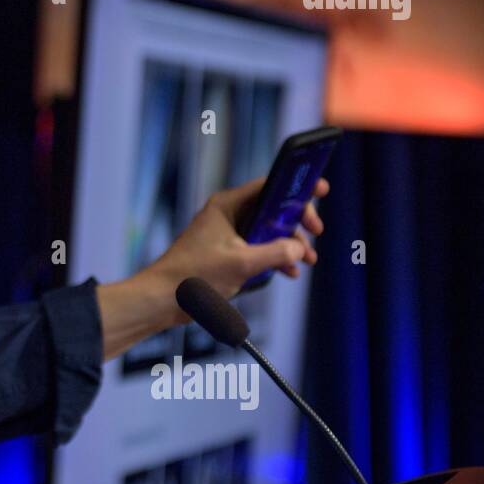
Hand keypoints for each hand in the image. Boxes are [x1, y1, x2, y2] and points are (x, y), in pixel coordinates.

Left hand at [145, 175, 328, 302]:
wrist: (163, 298)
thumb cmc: (193, 276)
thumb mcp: (242, 264)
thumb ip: (275, 253)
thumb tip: (298, 248)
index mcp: (227, 205)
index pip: (269, 185)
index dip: (296, 187)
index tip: (320, 190)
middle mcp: (227, 214)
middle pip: (273, 209)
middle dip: (296, 224)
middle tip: (315, 235)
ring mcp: (227, 233)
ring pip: (267, 231)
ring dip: (288, 245)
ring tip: (305, 261)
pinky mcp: (226, 252)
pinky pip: (257, 248)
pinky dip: (274, 257)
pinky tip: (288, 271)